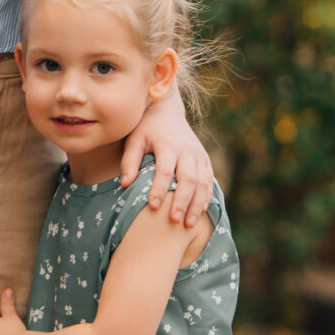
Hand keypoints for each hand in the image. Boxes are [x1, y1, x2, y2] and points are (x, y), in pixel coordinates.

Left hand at [120, 84, 212, 225]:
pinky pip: (209, 180)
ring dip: (197, 204)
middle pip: (188, 179)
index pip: (165, 170)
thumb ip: (130, 161)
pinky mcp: (204, 158)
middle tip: (174, 221)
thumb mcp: (134, 139)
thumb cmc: (146, 128)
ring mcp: (198, 154)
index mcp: (167, 144)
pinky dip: (206, 196)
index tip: (153, 207)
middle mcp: (186, 150)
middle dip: (182, 201)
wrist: (167, 110)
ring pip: (202, 182)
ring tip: (189, 224)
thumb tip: (125, 184)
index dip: (159, 189)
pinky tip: (201, 211)